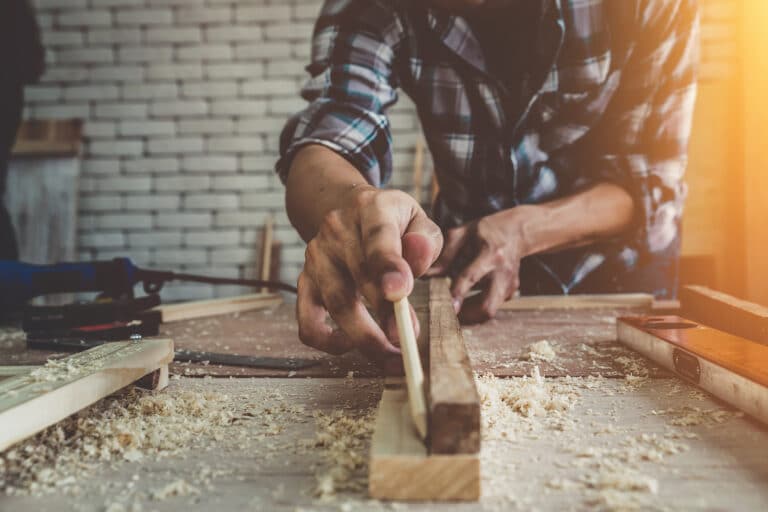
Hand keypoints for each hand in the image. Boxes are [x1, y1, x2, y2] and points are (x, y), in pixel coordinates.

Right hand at [297, 186, 442, 369]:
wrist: (345, 209)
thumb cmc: (391, 221)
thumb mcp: (415, 219)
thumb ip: (425, 240)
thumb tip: (419, 257)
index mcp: (369, 209)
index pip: (378, 236)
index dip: (387, 265)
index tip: (400, 292)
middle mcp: (337, 231)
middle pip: (358, 276)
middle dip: (384, 314)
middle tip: (407, 341)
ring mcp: (317, 258)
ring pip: (335, 303)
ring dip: (364, 337)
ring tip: (391, 357)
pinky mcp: (305, 282)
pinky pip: (307, 321)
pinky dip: (327, 341)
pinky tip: (351, 345)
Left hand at [427, 208, 530, 323]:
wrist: (517, 232)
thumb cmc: (485, 232)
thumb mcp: (463, 234)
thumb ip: (444, 254)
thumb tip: (425, 274)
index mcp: (489, 253)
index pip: (472, 277)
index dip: (458, 293)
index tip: (448, 307)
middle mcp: (502, 272)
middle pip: (487, 307)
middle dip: (465, 317)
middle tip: (447, 314)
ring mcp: (509, 285)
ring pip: (489, 312)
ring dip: (469, 316)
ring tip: (453, 308)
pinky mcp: (510, 293)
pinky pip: (492, 307)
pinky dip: (476, 309)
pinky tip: (467, 301)